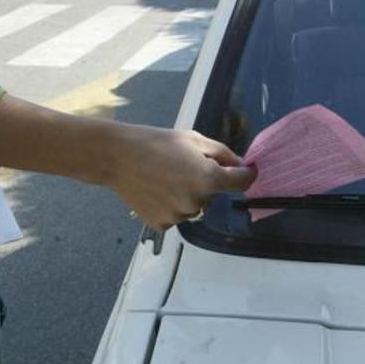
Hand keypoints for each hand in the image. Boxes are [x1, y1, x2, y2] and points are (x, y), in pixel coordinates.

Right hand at [105, 126, 255, 231]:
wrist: (117, 157)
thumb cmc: (155, 142)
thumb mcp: (194, 139)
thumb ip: (223, 154)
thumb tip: (241, 166)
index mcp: (208, 179)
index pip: (243, 182)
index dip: (246, 173)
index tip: (246, 170)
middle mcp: (197, 202)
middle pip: (215, 194)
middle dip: (207, 180)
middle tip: (183, 164)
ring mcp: (179, 216)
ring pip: (196, 206)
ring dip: (189, 194)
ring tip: (166, 177)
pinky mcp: (162, 224)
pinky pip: (178, 215)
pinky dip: (172, 204)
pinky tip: (157, 190)